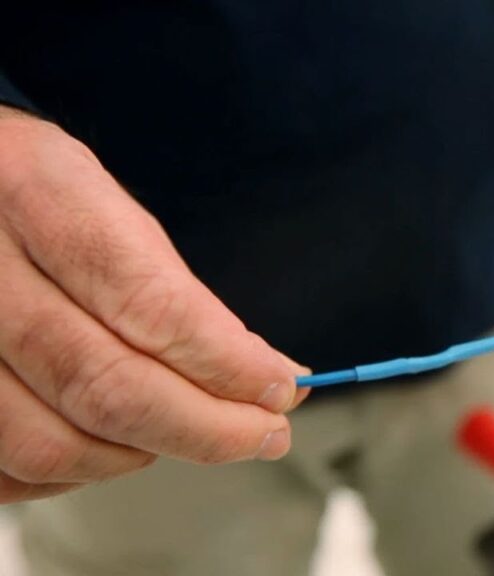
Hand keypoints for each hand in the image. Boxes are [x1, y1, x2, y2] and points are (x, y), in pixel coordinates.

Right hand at [0, 106, 308, 502]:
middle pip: (104, 384)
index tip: (281, 387)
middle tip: (266, 433)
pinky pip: (8, 471)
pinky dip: (77, 473)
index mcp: (34, 190)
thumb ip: (172, 289)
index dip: (225, 362)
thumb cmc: (30, 198)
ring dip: (143, 454)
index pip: (146, 302)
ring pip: (51, 443)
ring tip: (191, 432)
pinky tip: (116, 444)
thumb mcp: (101, 201)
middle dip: (207, 427)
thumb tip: (266, 377)